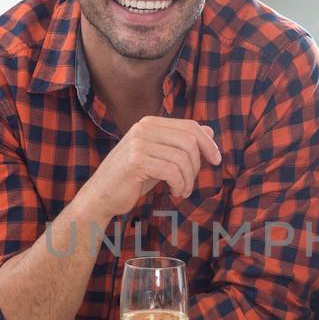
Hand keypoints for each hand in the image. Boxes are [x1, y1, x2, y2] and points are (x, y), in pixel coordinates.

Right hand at [82, 116, 220, 215]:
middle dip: (197, 165)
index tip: (216, 160)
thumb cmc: (133, 178)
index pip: (190, 126)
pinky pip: (172, 171)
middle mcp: (143, 128)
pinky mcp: (136, 161)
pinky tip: (175, 192)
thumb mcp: (160, 158)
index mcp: (150, 123)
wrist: (101, 196)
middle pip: (189, 141)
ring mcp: (138, 143)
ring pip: (183, 158)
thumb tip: (210, 131)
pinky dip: (179, 184)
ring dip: (188, 179)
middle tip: (190, 182)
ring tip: (182, 190)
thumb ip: (180, 144)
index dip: (208, 143)